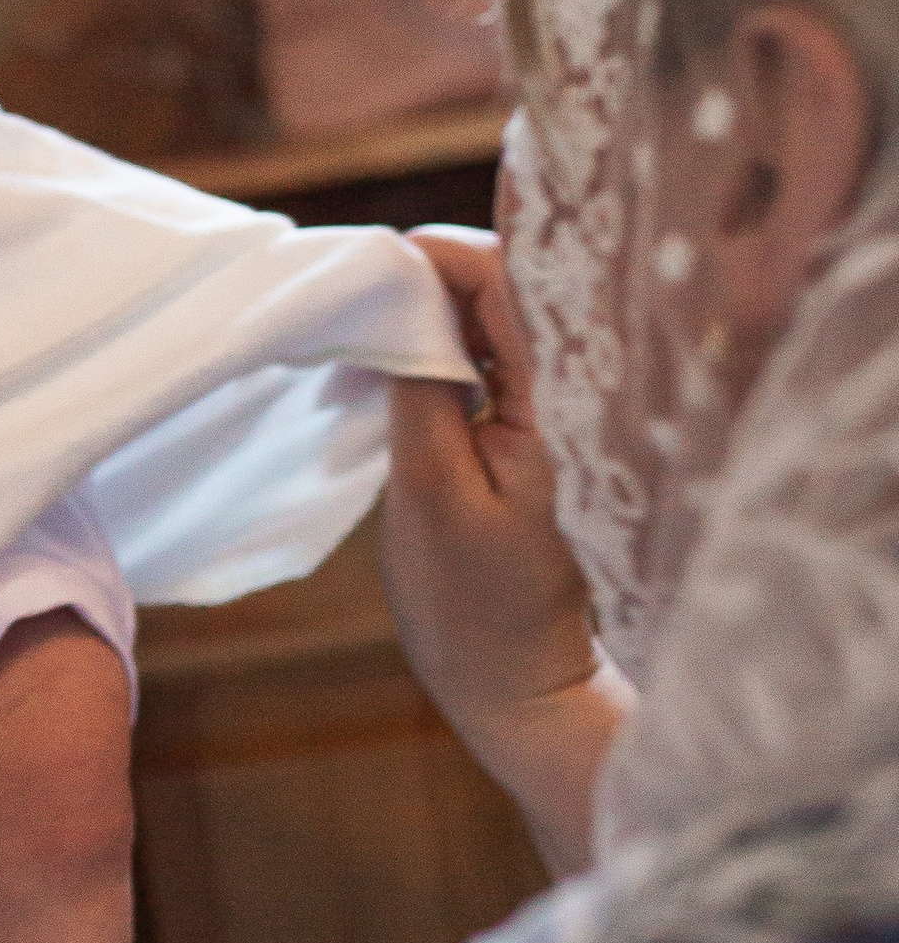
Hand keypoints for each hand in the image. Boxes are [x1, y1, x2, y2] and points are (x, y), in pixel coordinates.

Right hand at [383, 224, 625, 866]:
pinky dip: (450, 350)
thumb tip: (406, 295)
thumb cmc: (471, 603)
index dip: (445, 257)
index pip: (516, 285)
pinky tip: (404, 366)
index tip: (377, 265)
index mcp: (569, 407)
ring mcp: (565, 416)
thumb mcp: (430, 490)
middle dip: (437, 279)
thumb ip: (425, 385)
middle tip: (362, 295)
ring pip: (503, 321)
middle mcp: (581, 399)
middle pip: (514, 291)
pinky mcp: (542, 433)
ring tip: (372, 331)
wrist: (518, 685)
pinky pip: (499, 359)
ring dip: (439, 314)